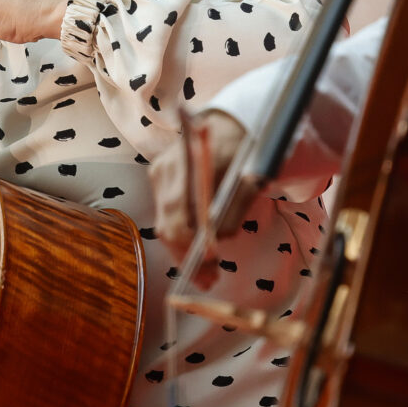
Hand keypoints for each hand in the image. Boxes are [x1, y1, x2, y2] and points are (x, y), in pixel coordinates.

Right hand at [151, 108, 246, 285]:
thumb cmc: (243, 152)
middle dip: (188, 255)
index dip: (194, 238)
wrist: (228, 126)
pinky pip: (165, 219)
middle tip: (210, 280)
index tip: (211, 259)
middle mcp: (168, 166)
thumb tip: (217, 240)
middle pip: (169, 221)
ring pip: (164, 225)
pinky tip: (195, 259)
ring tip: (205, 277)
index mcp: (191, 159)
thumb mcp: (248, 179)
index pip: (182, 208)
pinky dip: (180, 241)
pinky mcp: (159, 182)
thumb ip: (233, 208)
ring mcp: (159, 174)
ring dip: (184, 254)